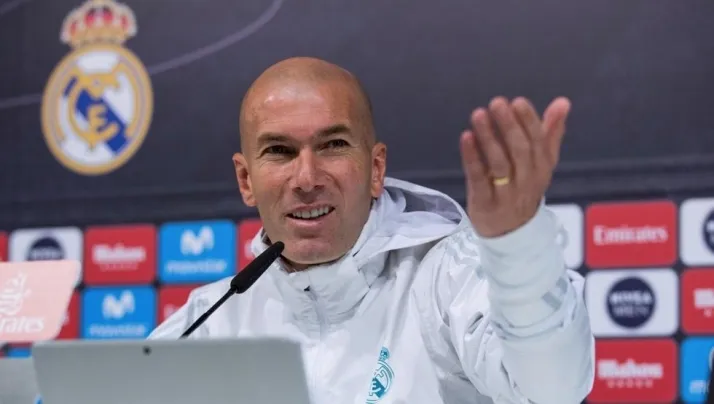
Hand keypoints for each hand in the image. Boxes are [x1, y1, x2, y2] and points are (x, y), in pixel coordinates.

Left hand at [459, 96, 569, 237]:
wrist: (511, 234)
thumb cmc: (523, 188)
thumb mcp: (540, 164)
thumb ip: (550, 133)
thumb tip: (563, 102)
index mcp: (542, 168)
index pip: (538, 142)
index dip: (529, 121)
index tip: (517, 101)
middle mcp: (526, 181)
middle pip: (520, 151)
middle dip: (509, 125)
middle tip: (497, 103)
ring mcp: (505, 194)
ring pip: (499, 164)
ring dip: (489, 137)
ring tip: (479, 114)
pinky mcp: (484, 203)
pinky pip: (478, 178)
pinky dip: (472, 157)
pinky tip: (466, 137)